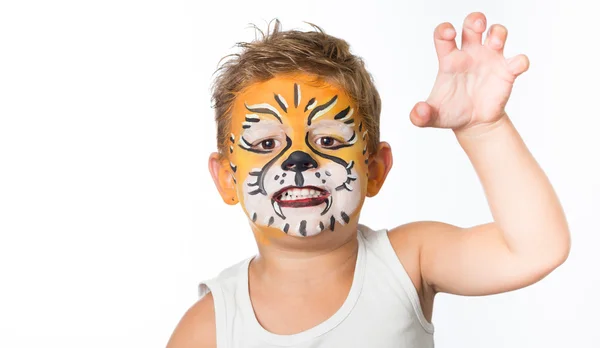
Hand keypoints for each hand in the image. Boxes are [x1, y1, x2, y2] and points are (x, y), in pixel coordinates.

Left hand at [410, 12, 529, 132]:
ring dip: (498, 33)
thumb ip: (421, 115)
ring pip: (497, 33)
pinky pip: (519, 60)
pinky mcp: (507, 72)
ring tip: (495, 44)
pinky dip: (520, 61)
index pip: (443, 35)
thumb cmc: (452, 113)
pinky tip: (515, 66)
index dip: (445, 30)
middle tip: (477, 27)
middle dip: (476, 19)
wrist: (473, 125)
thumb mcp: (433, 117)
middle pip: (473, 24)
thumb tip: (419, 112)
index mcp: (450, 60)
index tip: (449, 34)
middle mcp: (471, 54)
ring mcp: (490, 60)